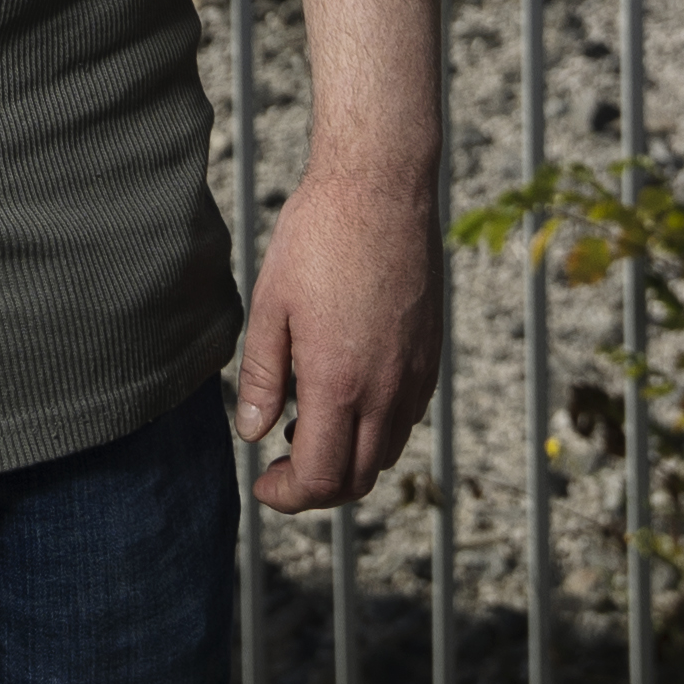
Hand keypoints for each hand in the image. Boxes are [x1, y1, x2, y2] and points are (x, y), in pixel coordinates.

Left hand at [234, 165, 443, 512]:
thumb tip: (252, 434)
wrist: (381, 188)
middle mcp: (386, 389)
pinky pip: (408, 417)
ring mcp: (415, 373)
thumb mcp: (270, 306)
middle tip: (281, 466)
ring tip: (307, 426)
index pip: (321, 478)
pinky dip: (376, 429)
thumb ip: (263, 379)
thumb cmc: (318, 238)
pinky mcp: (431, 354)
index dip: (288, 496)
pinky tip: (347, 395)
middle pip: (358, 479)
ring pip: (386, 452)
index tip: (264, 484)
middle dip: (317, 488)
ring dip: (347, 459)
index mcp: (339, 383)